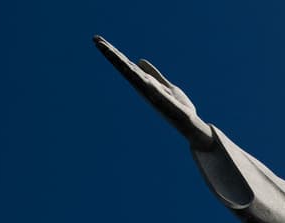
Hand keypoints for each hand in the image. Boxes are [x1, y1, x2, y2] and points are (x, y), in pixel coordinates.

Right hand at [94, 36, 213, 148]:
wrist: (189, 123)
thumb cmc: (178, 106)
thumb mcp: (165, 84)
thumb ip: (154, 73)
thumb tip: (139, 60)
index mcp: (145, 81)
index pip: (127, 64)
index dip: (114, 53)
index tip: (100, 41)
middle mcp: (143, 85)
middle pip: (124, 66)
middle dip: (110, 53)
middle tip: (95, 39)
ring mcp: (148, 90)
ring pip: (130, 72)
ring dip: (117, 60)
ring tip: (103, 46)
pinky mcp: (157, 96)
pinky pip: (144, 82)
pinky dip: (135, 73)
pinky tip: (128, 63)